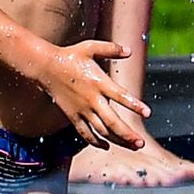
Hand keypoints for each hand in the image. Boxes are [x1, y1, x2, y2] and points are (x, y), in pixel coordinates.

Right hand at [46, 38, 158, 152]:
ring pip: (101, 131)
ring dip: (117, 140)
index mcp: (99, 82)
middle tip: (140, 142)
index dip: (134, 105)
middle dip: (127, 134)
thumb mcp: (90, 47)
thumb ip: (111, 49)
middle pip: (112, 122)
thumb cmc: (70, 55)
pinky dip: (96, 142)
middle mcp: (92, 99)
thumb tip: (129, 51)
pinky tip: (106, 146)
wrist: (45, 66)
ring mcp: (82, 110)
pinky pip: (85, 133)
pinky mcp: (73, 116)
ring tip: (132, 146)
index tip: (148, 113)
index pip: (120, 96)